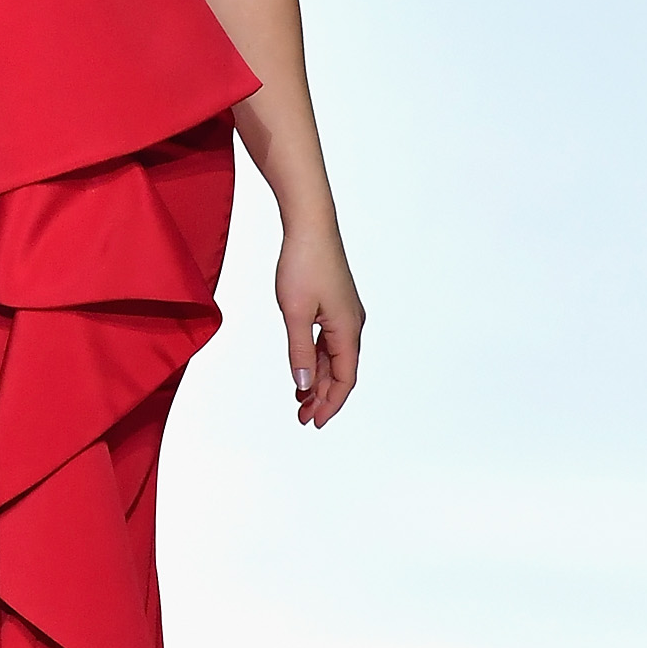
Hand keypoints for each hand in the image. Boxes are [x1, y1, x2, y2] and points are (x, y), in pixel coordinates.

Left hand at [275, 221, 363, 428]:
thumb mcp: (294, 312)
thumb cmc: (304, 263)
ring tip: (299, 399)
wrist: (310, 225)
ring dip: (317, 379)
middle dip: (322, 397)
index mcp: (347, 330)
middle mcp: (351, 324)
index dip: (331, 404)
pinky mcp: (334, 305)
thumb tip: (303, 384)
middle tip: (302, 416)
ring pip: (333, 358)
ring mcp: (344, 314)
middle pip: (340, 372)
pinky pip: (328, 342)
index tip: (315, 422)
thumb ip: (298, 351)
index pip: (344, 379)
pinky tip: (302, 368)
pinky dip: (315, 359)